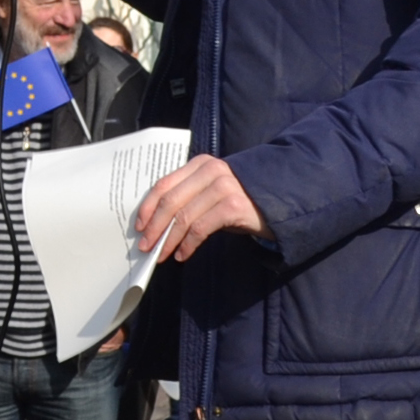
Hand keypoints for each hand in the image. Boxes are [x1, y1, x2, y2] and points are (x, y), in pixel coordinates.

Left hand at [136, 154, 266, 262]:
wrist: (280, 203)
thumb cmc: (240, 200)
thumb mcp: (210, 192)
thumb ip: (187, 198)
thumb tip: (156, 224)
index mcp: (200, 164)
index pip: (164, 184)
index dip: (148, 207)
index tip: (139, 226)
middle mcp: (211, 171)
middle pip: (170, 201)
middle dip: (155, 227)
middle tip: (145, 246)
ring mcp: (223, 187)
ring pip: (184, 217)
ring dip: (169, 240)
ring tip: (162, 254)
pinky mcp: (233, 206)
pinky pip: (201, 229)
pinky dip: (188, 244)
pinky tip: (183, 255)